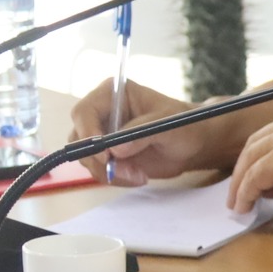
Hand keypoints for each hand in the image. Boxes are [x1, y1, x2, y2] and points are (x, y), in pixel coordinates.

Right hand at [68, 79, 202, 184]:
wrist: (193, 144)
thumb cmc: (185, 125)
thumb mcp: (169, 125)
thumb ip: (142, 133)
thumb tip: (114, 150)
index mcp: (112, 93)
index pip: (84, 112)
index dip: (88, 133)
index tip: (104, 154)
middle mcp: (101, 113)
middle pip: (78, 138)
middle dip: (99, 159)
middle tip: (126, 171)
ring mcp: (101, 135)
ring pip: (86, 158)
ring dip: (111, 172)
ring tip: (140, 175)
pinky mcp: (106, 155)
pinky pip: (98, 171)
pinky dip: (116, 178)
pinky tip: (139, 177)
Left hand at [227, 103, 272, 219]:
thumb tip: (271, 182)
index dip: (259, 156)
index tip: (252, 177)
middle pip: (258, 141)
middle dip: (243, 169)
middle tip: (238, 192)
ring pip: (252, 157)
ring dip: (241, 183)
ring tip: (238, 204)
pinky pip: (255, 175)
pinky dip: (245, 192)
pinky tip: (245, 206)